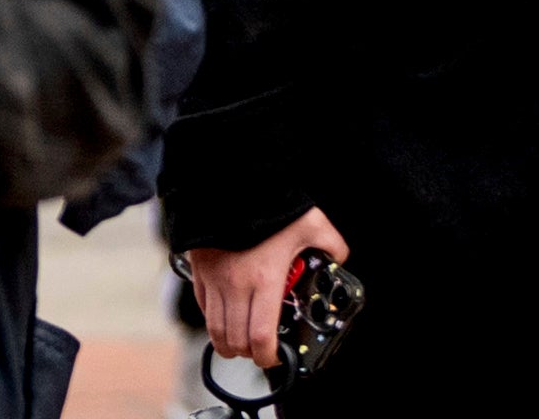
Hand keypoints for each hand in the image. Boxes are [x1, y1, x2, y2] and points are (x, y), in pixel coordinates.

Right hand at [187, 211, 357, 368]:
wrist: (229, 181)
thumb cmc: (269, 202)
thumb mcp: (311, 222)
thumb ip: (331, 243)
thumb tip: (339, 257)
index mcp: (264, 279)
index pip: (260, 336)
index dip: (268, 356)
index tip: (275, 356)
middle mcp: (235, 286)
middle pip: (236, 341)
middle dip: (249, 353)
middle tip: (261, 349)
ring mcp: (214, 280)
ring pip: (215, 330)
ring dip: (228, 343)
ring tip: (241, 341)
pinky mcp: (199, 271)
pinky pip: (202, 307)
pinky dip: (213, 320)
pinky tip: (226, 315)